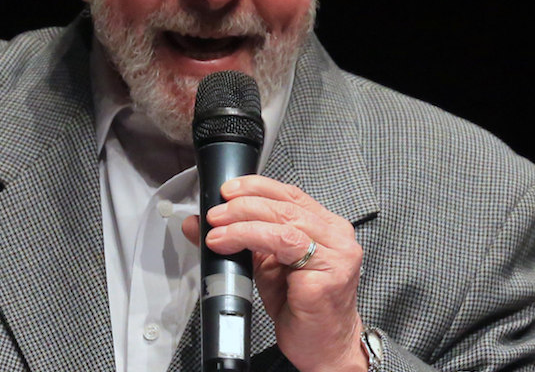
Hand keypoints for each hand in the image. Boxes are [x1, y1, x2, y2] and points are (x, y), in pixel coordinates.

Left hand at [182, 175, 367, 371]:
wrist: (323, 347)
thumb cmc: (300, 307)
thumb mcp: (263, 265)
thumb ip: (237, 240)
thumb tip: (199, 223)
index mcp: (325, 227)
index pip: (289, 194)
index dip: (256, 187)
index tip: (226, 190)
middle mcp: (336, 235)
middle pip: (285, 204)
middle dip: (243, 204)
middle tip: (215, 214)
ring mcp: (336, 253)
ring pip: (284, 220)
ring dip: (243, 221)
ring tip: (217, 230)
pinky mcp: (330, 272)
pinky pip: (285, 243)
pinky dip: (252, 237)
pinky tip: (231, 242)